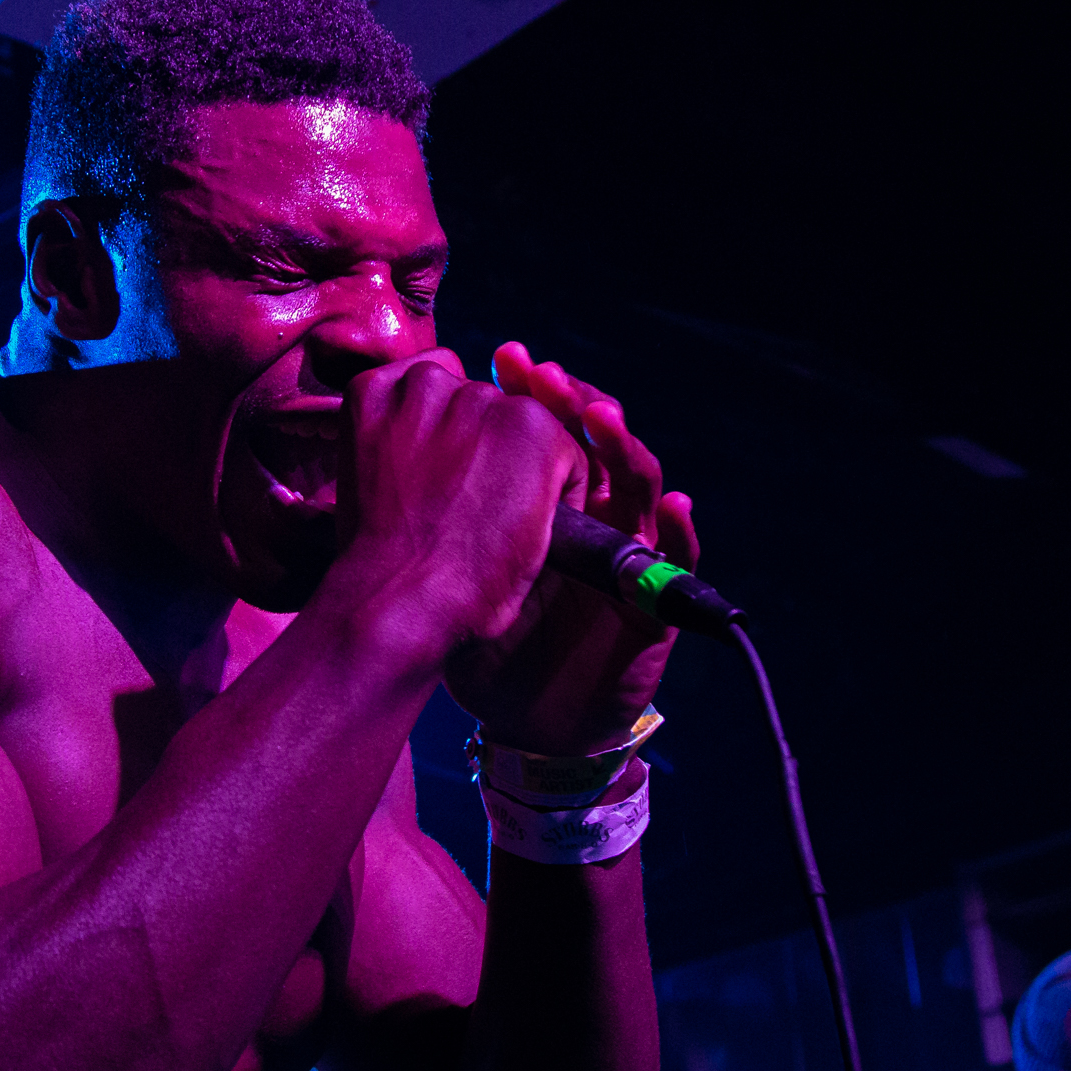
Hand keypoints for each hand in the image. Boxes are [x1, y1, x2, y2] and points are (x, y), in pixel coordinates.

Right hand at [327, 349, 591, 666]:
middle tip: (469, 511)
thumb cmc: (377, 561)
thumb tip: (432, 442)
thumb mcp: (365, 476)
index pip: (437, 387)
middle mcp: (427, 381)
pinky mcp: (532, 428)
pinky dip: (562, 492)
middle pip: (484, 405)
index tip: (441, 483)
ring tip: (497, 525)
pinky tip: (531, 530)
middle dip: (488, 450)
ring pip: (528, 428)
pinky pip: (569, 453)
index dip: (450, 437)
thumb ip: (396, 440)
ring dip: (525, 470)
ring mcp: (483, 402)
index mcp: (376, 387)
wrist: (398, 596)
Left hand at [442, 342, 699, 756]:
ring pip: (639, 486)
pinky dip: (683, 533)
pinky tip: (678, 505)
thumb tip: (387, 437)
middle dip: (573, 403)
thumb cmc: (489, 634)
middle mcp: (592, 514)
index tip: (505, 358)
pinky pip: (678, 564)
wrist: (527, 713)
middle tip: (546, 377)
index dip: (531, 391)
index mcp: (544, 498)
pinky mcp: (653, 606)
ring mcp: (628, 554)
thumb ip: (435, 508)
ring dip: (623, 449)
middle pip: (594, 442)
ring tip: (601, 420)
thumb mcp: (451, 563)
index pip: (547, 427)